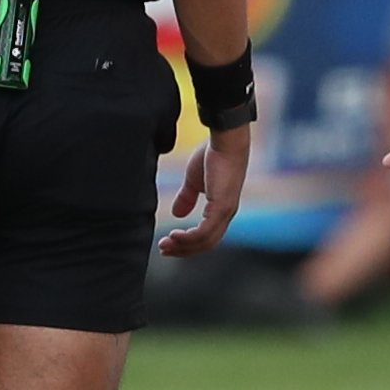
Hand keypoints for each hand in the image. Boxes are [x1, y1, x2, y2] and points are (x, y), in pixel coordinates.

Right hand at [159, 125, 248, 256]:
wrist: (225, 140)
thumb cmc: (213, 155)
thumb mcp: (194, 180)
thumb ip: (187, 197)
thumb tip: (177, 214)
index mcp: (221, 209)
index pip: (206, 236)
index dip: (187, 243)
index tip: (168, 244)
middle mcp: (226, 214)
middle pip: (206, 244)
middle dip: (184, 249)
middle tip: (164, 250)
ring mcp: (225, 212)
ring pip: (205, 241)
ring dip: (184, 246)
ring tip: (166, 244)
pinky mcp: (221, 207)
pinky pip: (205, 232)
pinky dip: (189, 238)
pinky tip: (175, 235)